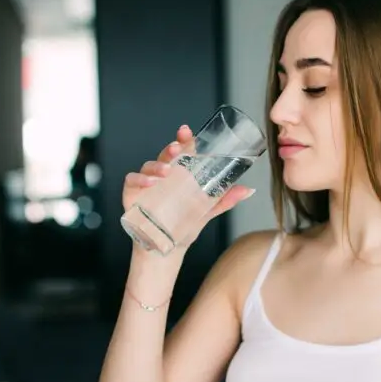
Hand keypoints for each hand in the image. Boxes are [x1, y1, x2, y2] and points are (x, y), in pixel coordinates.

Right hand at [122, 124, 255, 225]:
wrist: (165, 249)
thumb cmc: (183, 226)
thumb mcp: (206, 211)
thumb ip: (224, 200)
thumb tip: (247, 190)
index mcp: (179, 175)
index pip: (182, 152)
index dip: (184, 140)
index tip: (188, 132)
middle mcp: (162, 175)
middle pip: (165, 154)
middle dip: (171, 147)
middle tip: (178, 146)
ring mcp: (146, 184)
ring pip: (148, 165)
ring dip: (156, 165)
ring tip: (166, 172)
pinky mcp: (132, 194)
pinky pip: (132, 181)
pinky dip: (139, 180)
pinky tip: (149, 183)